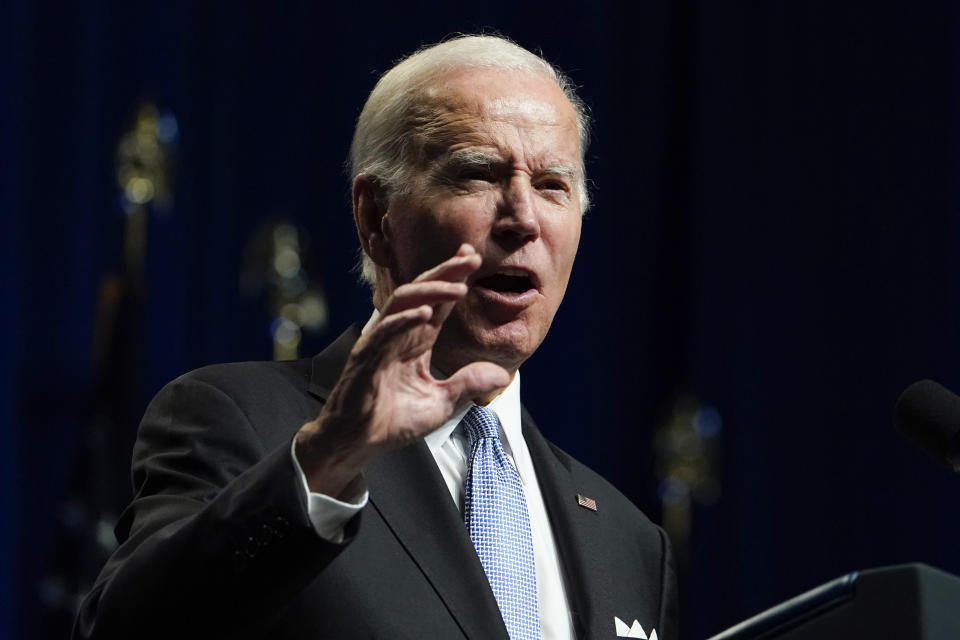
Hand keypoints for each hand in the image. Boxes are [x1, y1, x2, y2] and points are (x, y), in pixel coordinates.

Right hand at [295, 244, 511, 496]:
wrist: (358, 442)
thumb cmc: (392, 421)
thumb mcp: (442, 403)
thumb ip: (467, 384)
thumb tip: (502, 375)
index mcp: (415, 341)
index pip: (438, 302)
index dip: (454, 278)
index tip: (473, 258)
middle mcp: (398, 335)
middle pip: (422, 292)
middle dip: (446, 272)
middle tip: (471, 256)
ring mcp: (380, 343)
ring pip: (403, 303)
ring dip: (431, 291)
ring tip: (457, 286)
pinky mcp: (365, 358)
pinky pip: (384, 331)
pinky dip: (405, 320)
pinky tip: (426, 313)